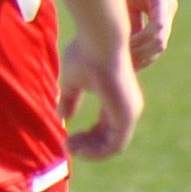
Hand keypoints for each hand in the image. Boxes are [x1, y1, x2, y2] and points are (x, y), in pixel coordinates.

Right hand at [58, 33, 141, 161]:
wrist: (101, 40)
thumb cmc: (87, 53)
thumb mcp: (73, 80)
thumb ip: (69, 99)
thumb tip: (62, 116)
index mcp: (116, 99)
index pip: (104, 127)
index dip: (86, 137)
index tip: (66, 138)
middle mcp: (127, 108)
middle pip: (108, 139)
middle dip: (87, 146)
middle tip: (66, 146)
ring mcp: (129, 112)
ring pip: (112, 146)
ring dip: (90, 151)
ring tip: (69, 148)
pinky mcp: (126, 116)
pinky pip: (115, 145)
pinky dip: (97, 151)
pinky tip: (78, 147)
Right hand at [121, 0, 175, 69]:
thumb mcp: (123, 1)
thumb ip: (125, 19)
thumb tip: (116, 39)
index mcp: (157, 16)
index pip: (150, 45)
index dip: (136, 57)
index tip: (118, 64)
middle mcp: (166, 14)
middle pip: (156, 47)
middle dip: (139, 58)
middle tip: (119, 65)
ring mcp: (167, 7)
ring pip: (158, 40)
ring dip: (141, 51)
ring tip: (122, 57)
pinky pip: (158, 24)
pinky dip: (146, 36)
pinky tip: (131, 42)